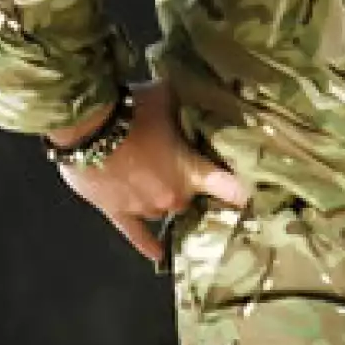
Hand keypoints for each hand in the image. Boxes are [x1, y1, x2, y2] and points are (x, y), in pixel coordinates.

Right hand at [51, 78, 249, 263]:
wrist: (86, 126)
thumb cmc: (130, 109)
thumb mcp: (166, 96)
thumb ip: (186, 103)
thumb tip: (200, 90)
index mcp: (192, 172)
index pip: (232, 190)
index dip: (245, 194)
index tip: (258, 200)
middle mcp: (173, 197)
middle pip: (191, 198)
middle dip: (187, 184)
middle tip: (178, 165)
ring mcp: (144, 208)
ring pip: (163, 209)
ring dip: (162, 197)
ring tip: (154, 182)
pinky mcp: (117, 212)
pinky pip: (136, 234)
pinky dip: (147, 243)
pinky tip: (158, 253)